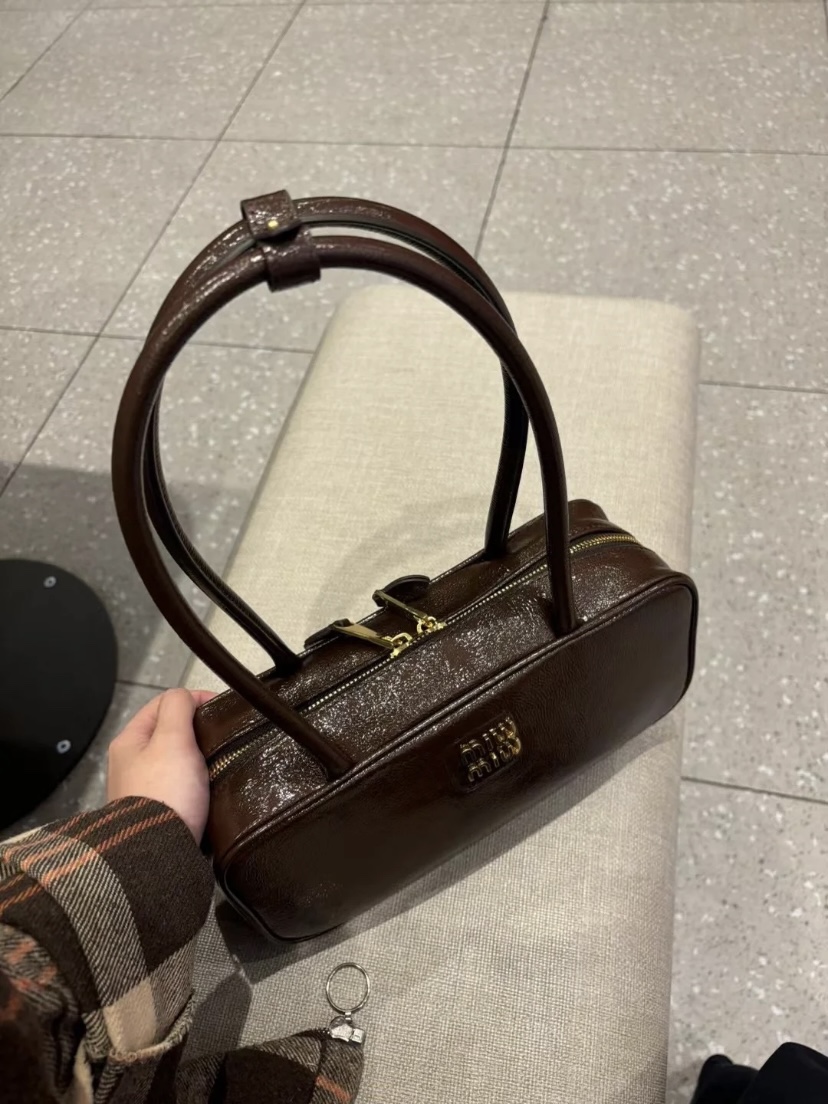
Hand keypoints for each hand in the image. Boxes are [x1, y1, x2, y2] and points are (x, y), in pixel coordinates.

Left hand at [107, 689, 214, 842]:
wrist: (158, 851)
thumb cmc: (164, 793)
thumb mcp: (172, 739)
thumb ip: (178, 708)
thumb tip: (185, 696)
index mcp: (129, 741)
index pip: (164, 703)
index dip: (193, 700)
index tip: (219, 709)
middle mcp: (131, 763)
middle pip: (170, 732)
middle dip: (196, 731)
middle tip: (219, 739)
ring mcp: (143, 788)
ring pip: (177, 759)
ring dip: (197, 758)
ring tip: (217, 762)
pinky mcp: (158, 809)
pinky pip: (181, 785)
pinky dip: (196, 781)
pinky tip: (209, 786)